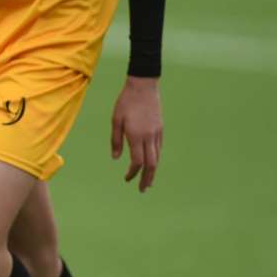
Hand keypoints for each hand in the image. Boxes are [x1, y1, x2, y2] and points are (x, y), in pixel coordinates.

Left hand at [111, 76, 163, 191]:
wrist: (144, 86)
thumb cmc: (125, 102)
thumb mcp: (115, 120)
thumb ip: (116, 140)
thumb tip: (115, 158)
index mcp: (136, 136)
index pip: (137, 161)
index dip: (132, 173)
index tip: (127, 179)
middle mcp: (149, 137)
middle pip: (151, 164)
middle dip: (147, 178)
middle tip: (142, 189)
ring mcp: (157, 133)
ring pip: (157, 157)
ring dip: (153, 171)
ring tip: (148, 181)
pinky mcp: (160, 129)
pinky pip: (159, 148)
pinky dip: (155, 158)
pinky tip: (151, 163)